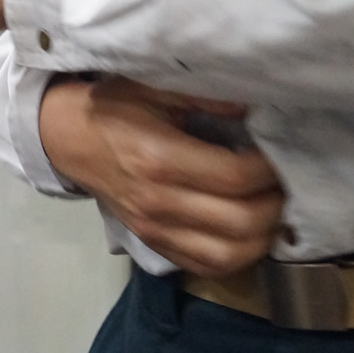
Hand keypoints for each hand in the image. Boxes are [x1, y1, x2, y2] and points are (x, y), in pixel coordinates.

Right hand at [39, 76, 283, 277]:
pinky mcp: (154, 244)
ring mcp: (155, 230)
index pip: (234, 177)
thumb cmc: (113, 108)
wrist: (69, 140)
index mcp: (158, 159)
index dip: (269, 169)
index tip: (279, 154)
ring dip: (264, 236)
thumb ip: (203, 93)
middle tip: (285, 183)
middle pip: (241, 222)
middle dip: (276, 203)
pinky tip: (248, 233)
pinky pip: (208, 267)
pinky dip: (238, 256)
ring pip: (230, 255)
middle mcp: (158, 202)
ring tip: (272, 209)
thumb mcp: (152, 85)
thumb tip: (255, 106)